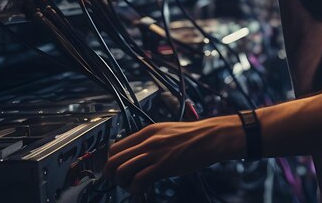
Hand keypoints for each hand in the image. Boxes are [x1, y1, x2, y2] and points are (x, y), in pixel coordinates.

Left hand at [103, 116, 243, 194]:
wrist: (210, 136)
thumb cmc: (193, 136)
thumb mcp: (167, 131)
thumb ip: (151, 140)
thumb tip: (138, 154)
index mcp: (147, 131)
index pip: (115, 147)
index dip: (111, 162)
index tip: (115, 170)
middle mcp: (147, 141)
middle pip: (113, 159)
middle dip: (111, 175)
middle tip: (120, 181)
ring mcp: (154, 153)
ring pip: (122, 170)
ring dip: (123, 183)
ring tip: (132, 186)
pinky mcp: (163, 166)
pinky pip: (138, 181)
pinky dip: (136, 190)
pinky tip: (143, 190)